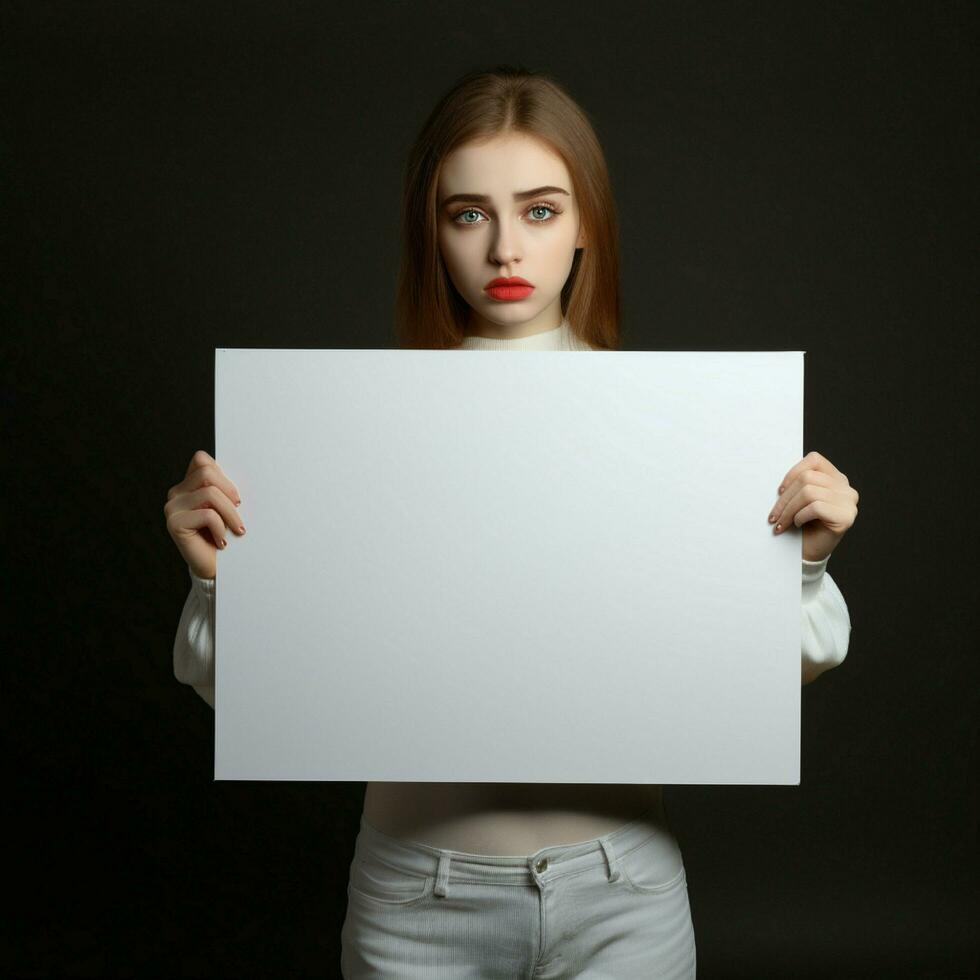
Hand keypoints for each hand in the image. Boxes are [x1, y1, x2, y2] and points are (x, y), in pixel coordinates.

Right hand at [164, 450, 244, 579]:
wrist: (217, 568)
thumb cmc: (227, 535)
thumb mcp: (230, 507)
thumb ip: (226, 488)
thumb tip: (245, 469)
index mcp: (189, 485)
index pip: (202, 459)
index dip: (223, 474)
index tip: (236, 497)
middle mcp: (176, 493)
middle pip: (208, 473)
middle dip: (230, 493)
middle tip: (239, 513)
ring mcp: (172, 507)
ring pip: (210, 493)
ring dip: (231, 514)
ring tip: (236, 530)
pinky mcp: (174, 523)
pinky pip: (208, 514)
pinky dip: (221, 528)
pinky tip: (222, 542)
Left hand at [768, 450, 858, 562]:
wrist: (808, 553)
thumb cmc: (801, 525)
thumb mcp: (798, 499)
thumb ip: (797, 484)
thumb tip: (777, 475)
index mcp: (835, 478)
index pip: (814, 460)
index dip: (793, 472)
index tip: (779, 491)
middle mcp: (845, 488)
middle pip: (807, 478)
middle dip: (785, 498)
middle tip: (773, 515)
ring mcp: (848, 502)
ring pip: (809, 492)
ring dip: (788, 509)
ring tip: (781, 522)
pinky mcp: (846, 517)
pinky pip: (815, 507)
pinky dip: (800, 516)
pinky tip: (797, 525)